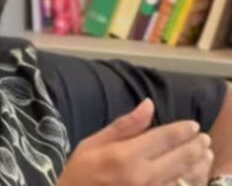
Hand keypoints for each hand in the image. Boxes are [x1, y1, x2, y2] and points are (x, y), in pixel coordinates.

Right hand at [57, 99, 213, 185]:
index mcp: (125, 156)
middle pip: (179, 158)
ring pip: (184, 178)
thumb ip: (124, 126)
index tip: (192, 125)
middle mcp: (142, 176)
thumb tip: (148, 105)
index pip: (163, 138)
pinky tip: (189, 174)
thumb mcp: (93, 143)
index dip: (182, 130)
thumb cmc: (80, 173)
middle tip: (202, 138)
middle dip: (195, 146)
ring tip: (203, 154)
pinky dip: (186, 181)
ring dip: (197, 164)